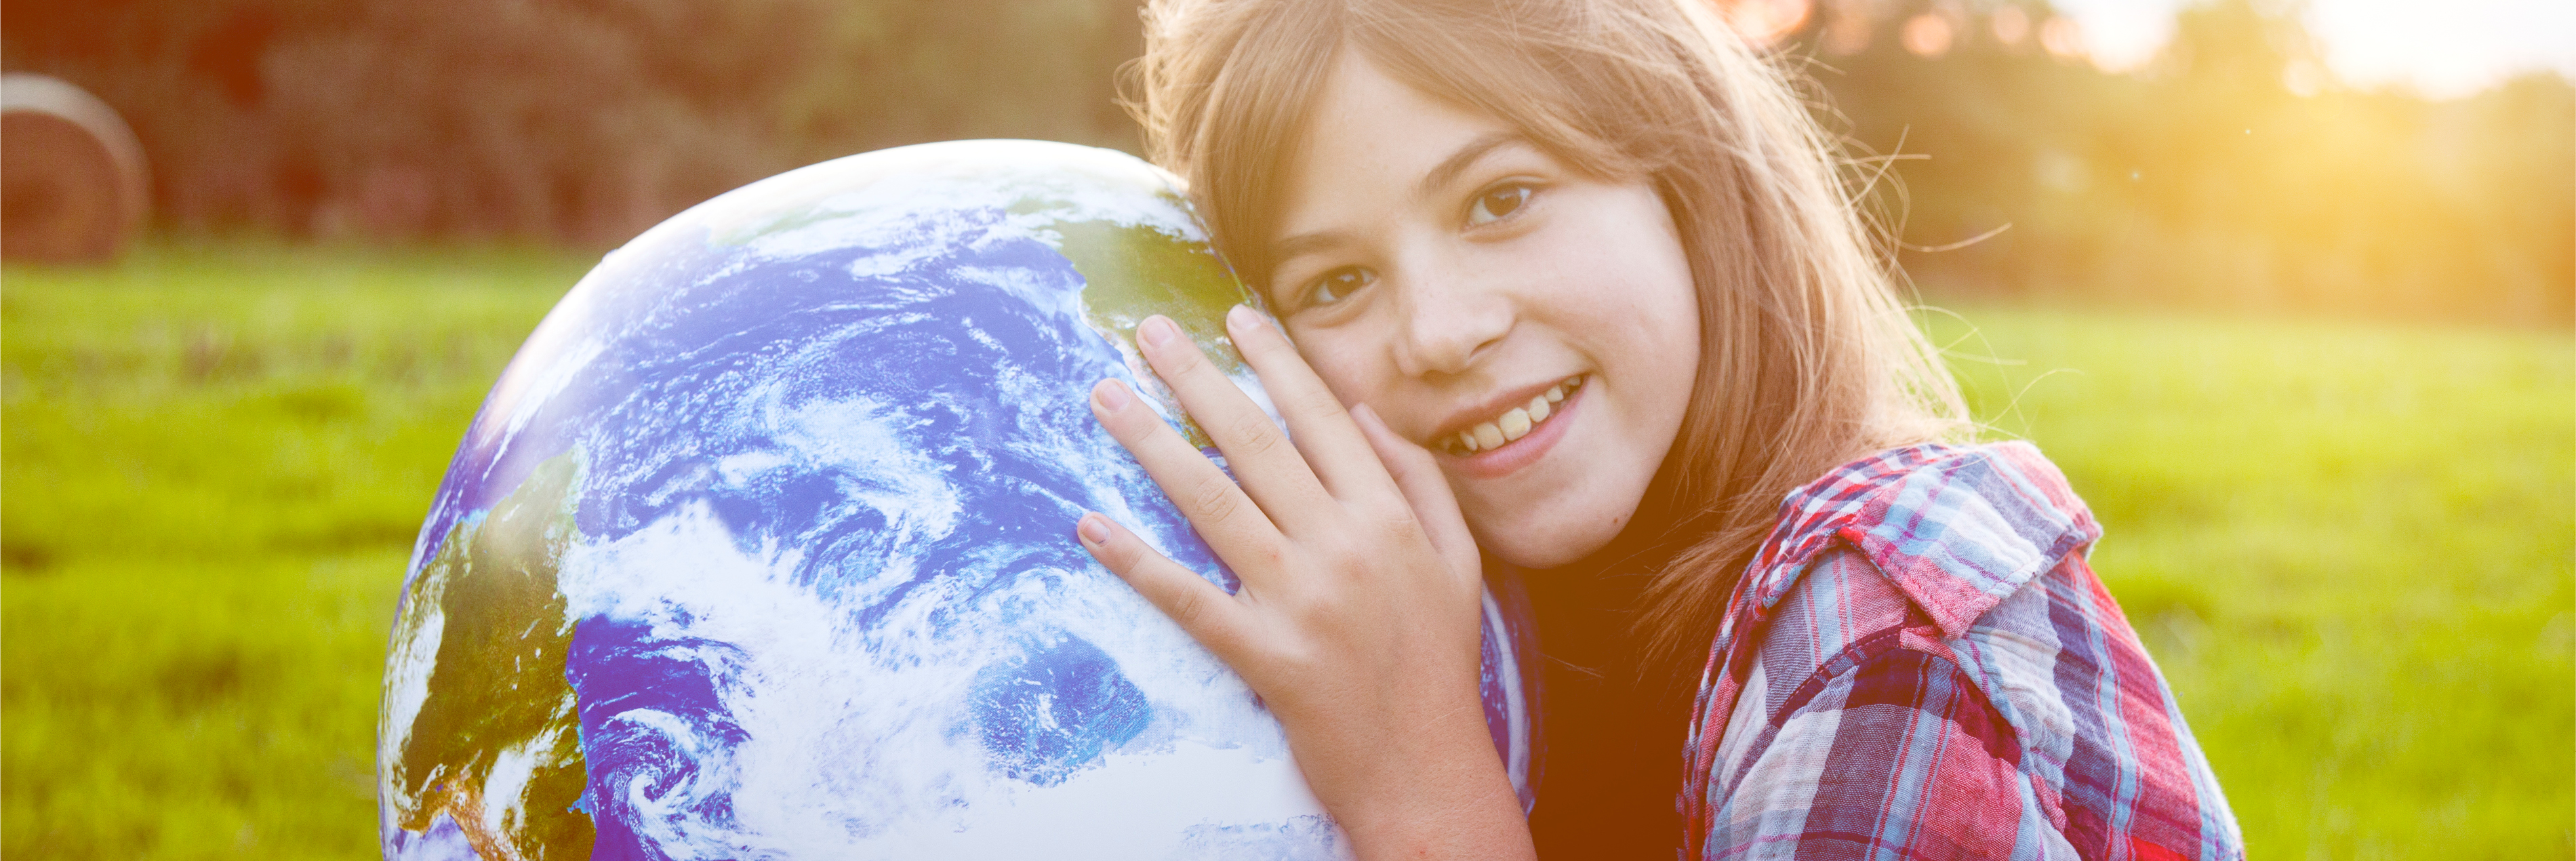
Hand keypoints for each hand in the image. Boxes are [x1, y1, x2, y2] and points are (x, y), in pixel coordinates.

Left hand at [1074, 306, 1533, 859]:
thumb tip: (1362, 414)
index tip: (1234, 317)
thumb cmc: (1438, 665)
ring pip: (1211, 502)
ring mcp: (1300, 601)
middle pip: (1254, 444)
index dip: (1274, 363)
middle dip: (1196, 379)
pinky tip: (1092, 525)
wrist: (1427, 772)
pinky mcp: (1263, 655)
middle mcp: (1343, 547)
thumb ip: (1418, 482)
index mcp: (1388, 518)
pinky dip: (1136, 561)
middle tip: (1148, 332)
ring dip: (1150, 443)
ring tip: (1105, 397)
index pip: (1320, 418)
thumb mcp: (1458, 562)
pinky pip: (1187, 598)